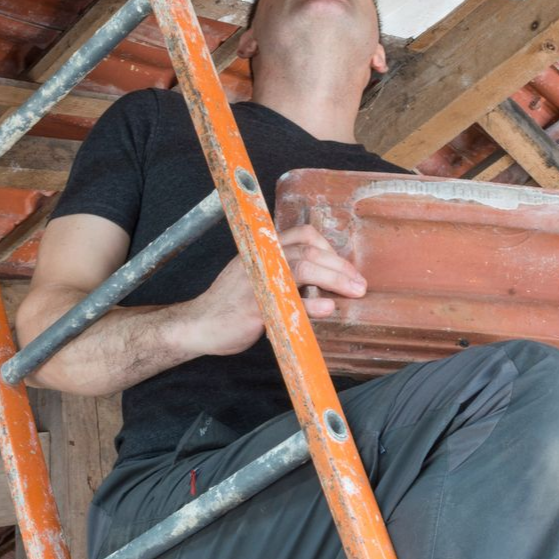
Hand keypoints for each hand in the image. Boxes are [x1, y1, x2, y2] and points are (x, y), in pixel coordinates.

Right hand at [181, 224, 366, 357]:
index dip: (328, 247)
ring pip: (303, 268)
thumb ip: (281, 270)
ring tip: (354, 291)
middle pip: (309, 251)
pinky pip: (289, 302)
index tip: (344, 266)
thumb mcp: (254, 276)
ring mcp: (258, 282)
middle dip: (340, 266)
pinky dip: (312, 303)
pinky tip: (327, 307)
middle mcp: (261, 259)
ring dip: (334, 278)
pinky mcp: (256, 307)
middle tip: (359, 283)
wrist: (199, 324)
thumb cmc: (230, 303)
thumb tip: (321, 276)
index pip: (302, 235)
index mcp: (263, 250)